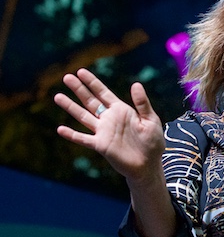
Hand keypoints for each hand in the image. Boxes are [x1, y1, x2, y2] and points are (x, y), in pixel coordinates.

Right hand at [54, 68, 164, 182]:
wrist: (149, 165)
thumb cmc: (153, 142)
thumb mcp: (151, 120)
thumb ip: (142, 103)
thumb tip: (136, 84)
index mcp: (121, 110)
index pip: (103, 93)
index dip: (92, 82)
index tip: (81, 71)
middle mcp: (109, 119)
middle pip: (90, 101)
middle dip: (79, 89)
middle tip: (66, 77)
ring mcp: (103, 132)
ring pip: (83, 116)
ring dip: (71, 107)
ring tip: (57, 96)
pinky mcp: (100, 145)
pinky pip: (83, 139)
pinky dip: (72, 135)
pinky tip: (60, 129)